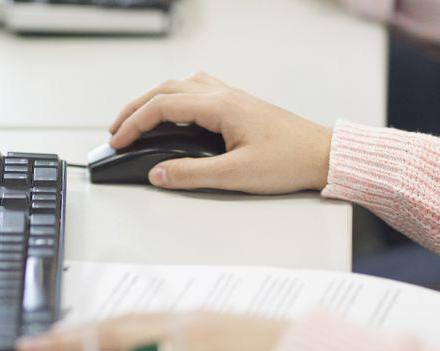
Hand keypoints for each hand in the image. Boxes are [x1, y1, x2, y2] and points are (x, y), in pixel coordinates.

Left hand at [15, 312, 284, 350]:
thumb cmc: (270, 345)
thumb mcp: (221, 333)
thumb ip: (185, 340)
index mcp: (184, 316)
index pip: (123, 320)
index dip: (85, 328)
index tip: (56, 335)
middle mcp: (180, 327)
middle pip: (111, 331)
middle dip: (67, 341)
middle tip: (30, 349)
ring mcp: (189, 349)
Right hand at [108, 72, 331, 193]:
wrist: (323, 156)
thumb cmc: (289, 162)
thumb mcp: (236, 175)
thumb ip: (192, 174)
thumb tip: (157, 174)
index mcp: (220, 106)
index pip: (162, 107)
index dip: (134, 124)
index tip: (117, 141)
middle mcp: (224, 95)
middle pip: (165, 89)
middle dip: (135, 109)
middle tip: (115, 130)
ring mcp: (231, 97)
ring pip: (180, 85)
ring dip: (153, 99)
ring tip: (136, 119)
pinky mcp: (238, 105)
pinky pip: (196, 90)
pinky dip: (173, 98)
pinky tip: (173, 113)